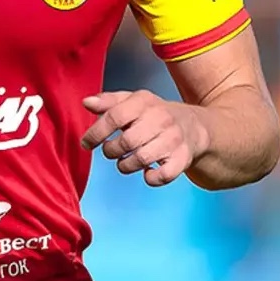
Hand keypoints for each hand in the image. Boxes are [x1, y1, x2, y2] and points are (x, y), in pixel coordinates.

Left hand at [80, 90, 209, 186]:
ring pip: (141, 159)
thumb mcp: (132, 101)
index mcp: (144, 101)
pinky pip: (162, 176)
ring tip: (124, 161)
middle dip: (111, 151)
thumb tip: (87, 103)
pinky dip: (149, 178)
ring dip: (126, 165)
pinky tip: (146, 171)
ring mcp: (173, 139)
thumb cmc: (154, 114)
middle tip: (110, 151)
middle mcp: (161, 119)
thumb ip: (108, 102)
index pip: (115, 116)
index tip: (86, 143)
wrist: (193, 126)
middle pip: (127, 141)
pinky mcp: (182, 159)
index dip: (96, 133)